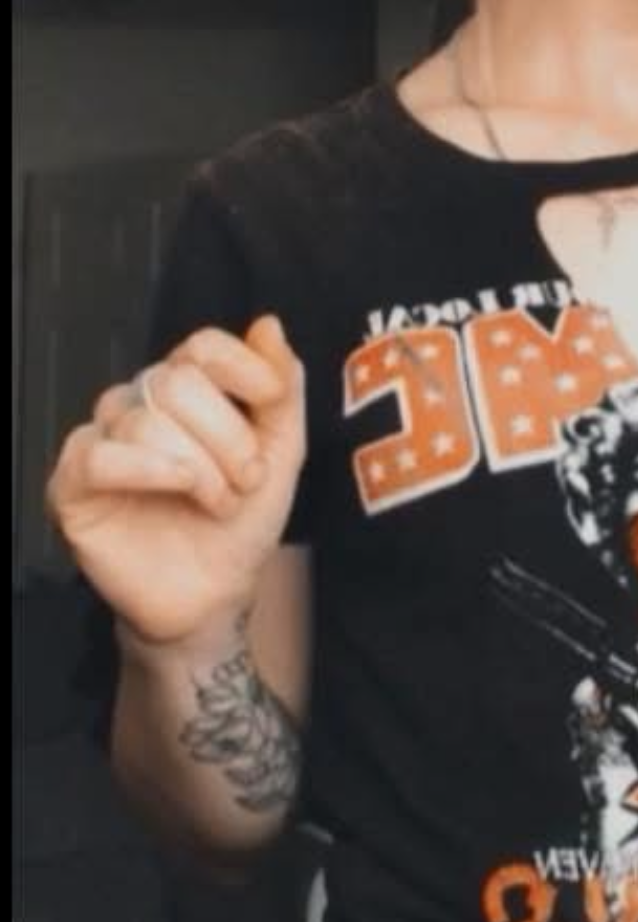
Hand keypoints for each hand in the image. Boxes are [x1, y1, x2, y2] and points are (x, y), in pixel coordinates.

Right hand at [45, 315, 305, 646]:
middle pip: (177, 381)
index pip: (202, 346)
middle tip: (245, 482)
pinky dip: (148, 469)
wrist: (213, 596)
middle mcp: (136, 405)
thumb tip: (268, 325)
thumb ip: (281, 391)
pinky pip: (99, 455)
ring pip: (146, 419)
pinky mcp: (72, 484)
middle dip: (227, 436)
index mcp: (184, 390)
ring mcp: (101, 441)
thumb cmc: (239, 526)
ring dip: (200, 468)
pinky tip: (178, 488)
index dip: (242, 369)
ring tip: (218, 504)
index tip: (270, 405)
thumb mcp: (281, 456)